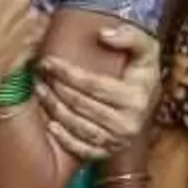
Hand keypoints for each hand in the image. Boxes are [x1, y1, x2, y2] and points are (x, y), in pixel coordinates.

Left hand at [35, 25, 161, 162]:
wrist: (149, 104)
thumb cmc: (142, 73)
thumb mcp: (147, 50)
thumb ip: (131, 37)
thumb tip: (104, 34)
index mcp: (136, 98)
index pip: (92, 84)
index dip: (67, 72)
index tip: (48, 61)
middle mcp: (128, 123)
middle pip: (81, 105)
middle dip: (56, 88)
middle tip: (38, 75)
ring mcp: (118, 141)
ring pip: (77, 126)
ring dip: (53, 108)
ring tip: (38, 91)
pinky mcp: (109, 153)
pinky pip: (82, 149)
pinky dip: (64, 139)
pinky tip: (50, 125)